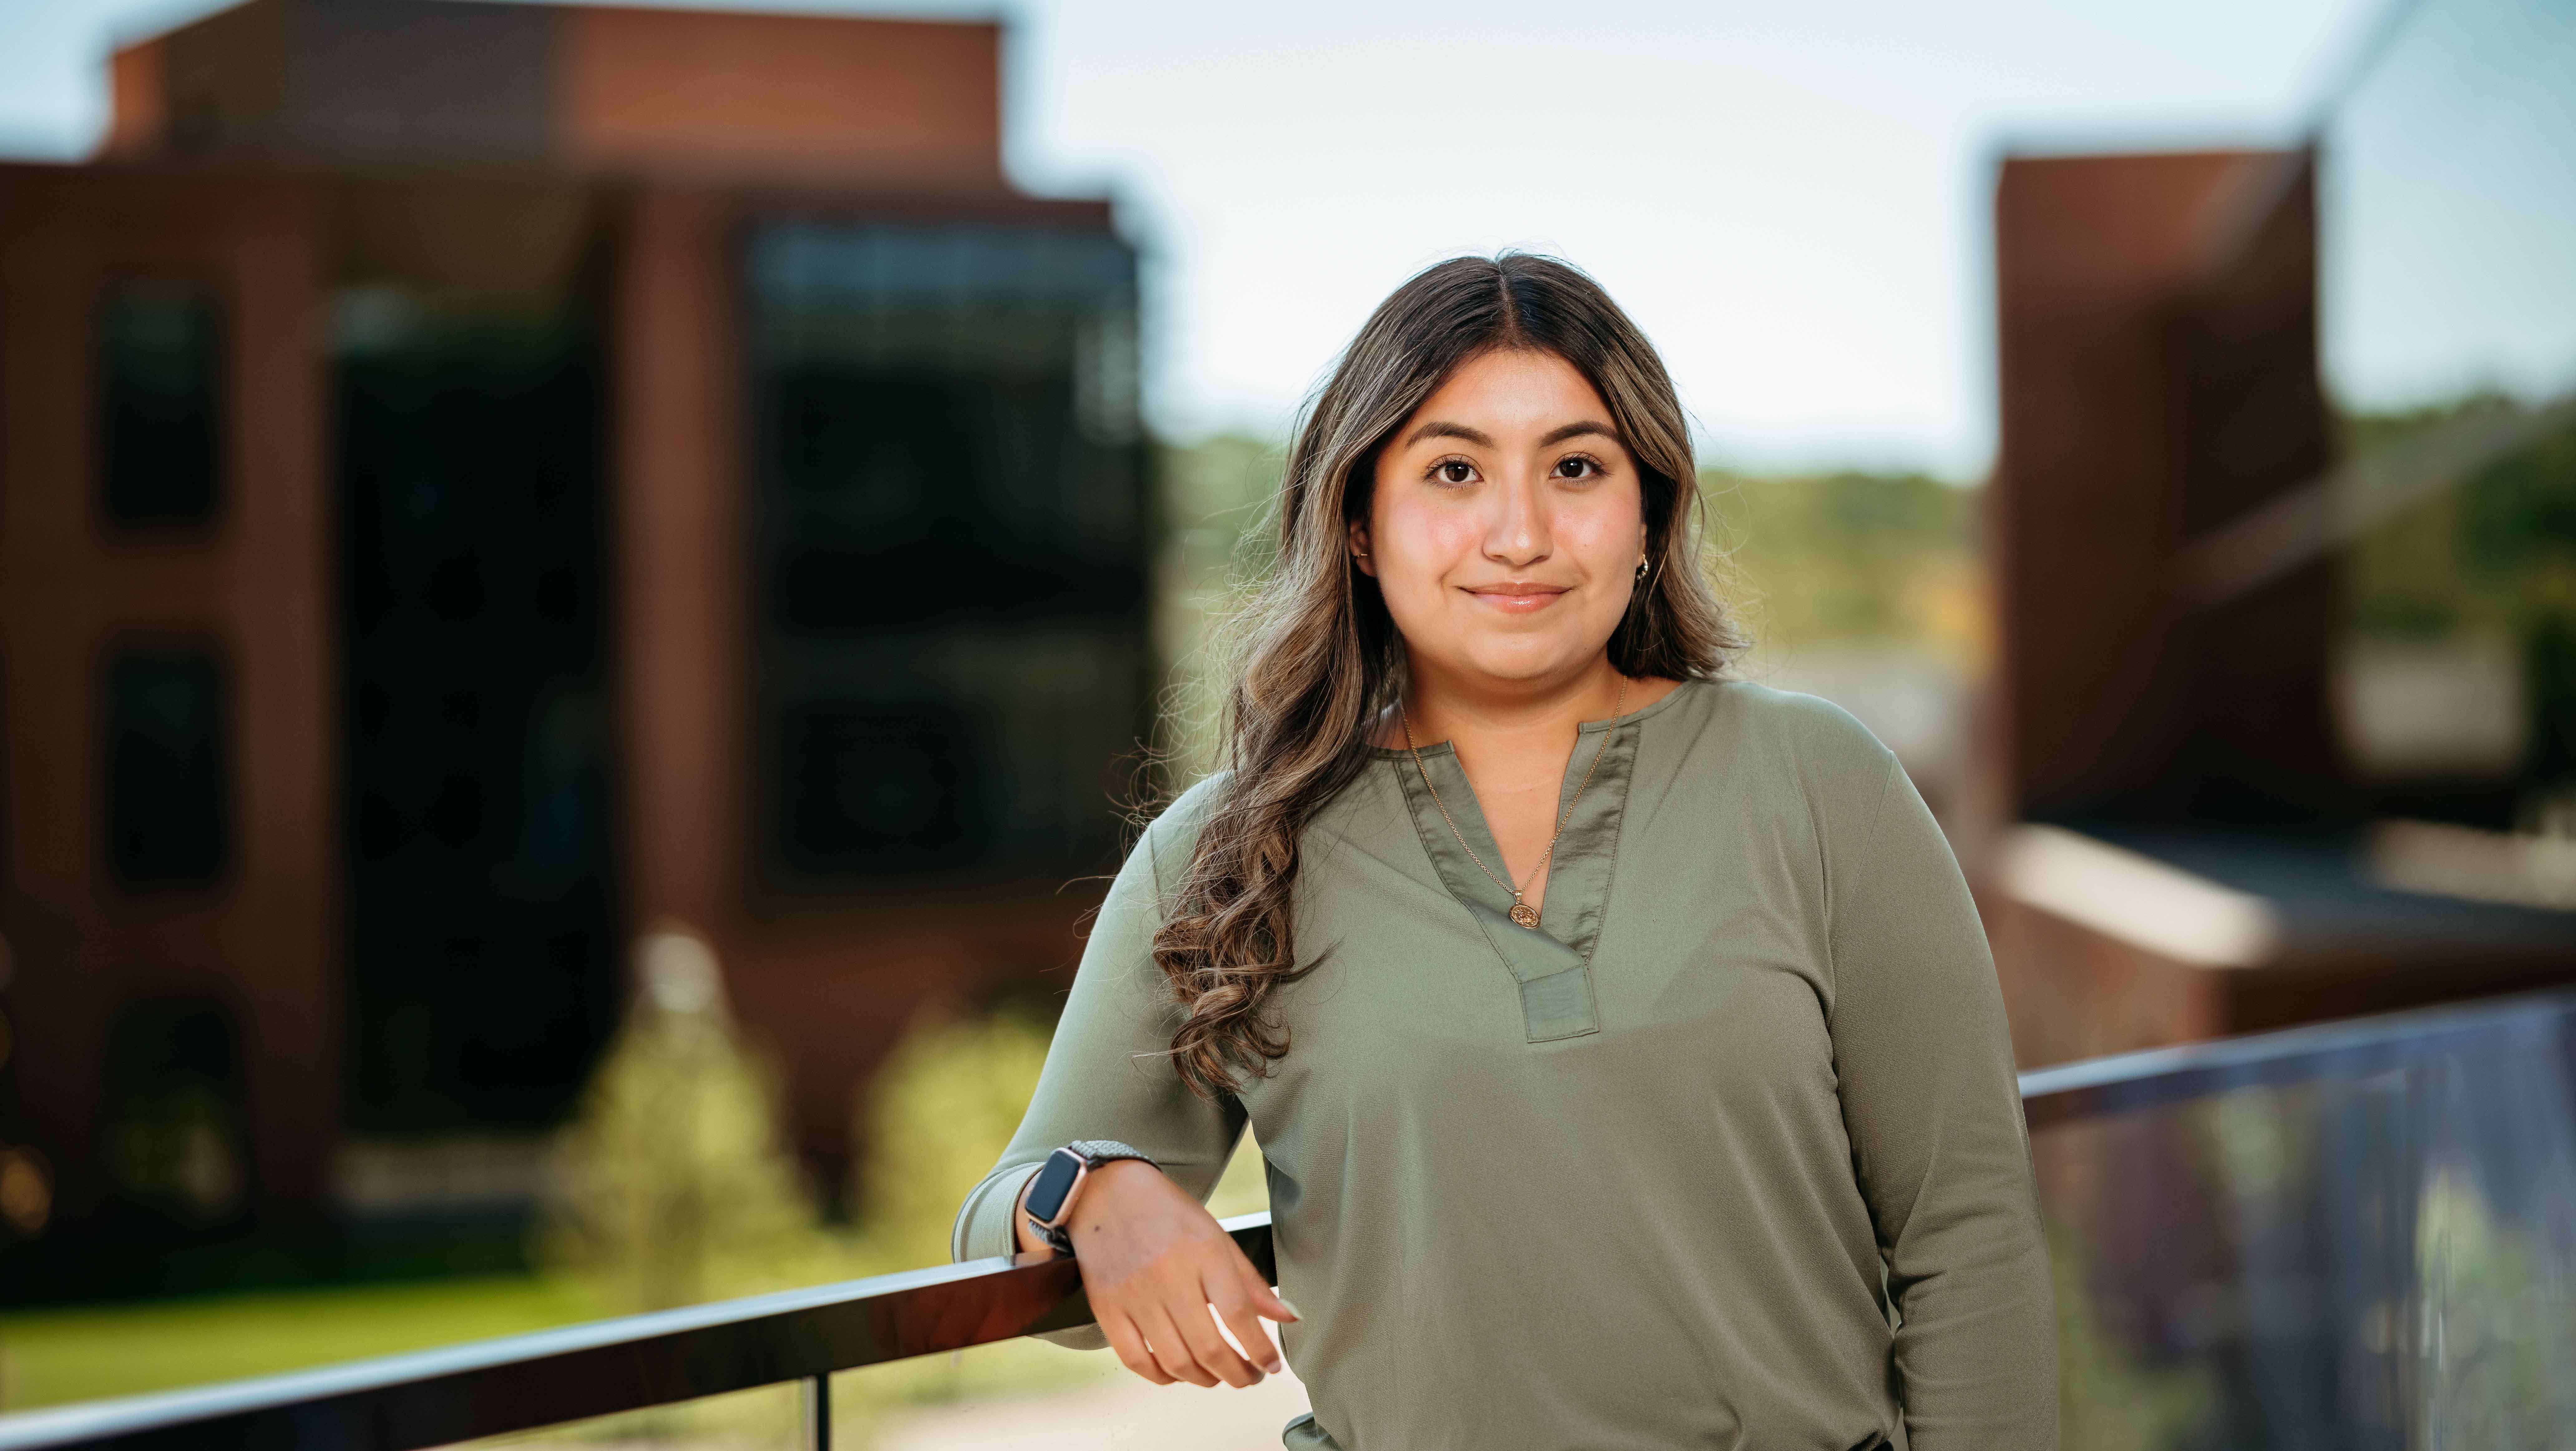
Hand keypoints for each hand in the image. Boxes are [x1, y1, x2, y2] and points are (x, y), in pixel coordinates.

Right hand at [1027, 1159, 1297, 1387]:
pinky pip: (1136, 1360)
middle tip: (1250, 1377)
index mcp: (1203, 1253)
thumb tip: (1288, 1317)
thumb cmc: (1167, 1214)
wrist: (1106, 1193)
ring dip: (1205, 1380)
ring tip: (1218, 1376)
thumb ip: (1251, 1282)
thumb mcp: (1217, 1236)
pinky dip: (1161, 1377)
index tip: (1272, 1365)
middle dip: (1238, 1374)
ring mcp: (1134, 1295)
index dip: (1260, 1349)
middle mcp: (1169, 1276)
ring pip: (1175, 1361)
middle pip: (1209, 1347)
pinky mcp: (1107, 1308)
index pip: (1239, 1314)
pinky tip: (1178, 1372)